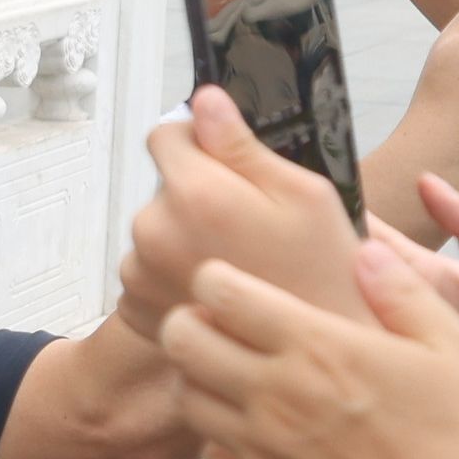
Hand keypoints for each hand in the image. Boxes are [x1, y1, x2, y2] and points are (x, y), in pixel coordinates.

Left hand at [120, 87, 368, 335]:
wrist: (315, 357)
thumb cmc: (323, 273)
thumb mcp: (302, 194)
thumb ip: (241, 145)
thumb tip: (204, 101)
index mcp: (193, 193)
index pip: (164, 135)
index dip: (197, 142)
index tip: (226, 164)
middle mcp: (153, 231)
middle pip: (162, 187)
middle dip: (195, 196)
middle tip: (248, 227)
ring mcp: (139, 274)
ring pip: (154, 231)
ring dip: (182, 239)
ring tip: (236, 263)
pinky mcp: (135, 309)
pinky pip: (146, 273)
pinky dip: (172, 277)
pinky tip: (217, 288)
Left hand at [157, 239, 458, 458]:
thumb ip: (404, 292)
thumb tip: (364, 249)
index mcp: (322, 348)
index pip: (221, 292)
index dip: (217, 278)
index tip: (232, 281)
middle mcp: (278, 398)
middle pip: (183, 340)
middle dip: (191, 319)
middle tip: (220, 323)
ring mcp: (266, 455)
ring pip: (189, 398)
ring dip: (201, 379)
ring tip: (237, 376)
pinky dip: (220, 440)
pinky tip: (257, 434)